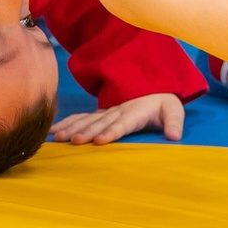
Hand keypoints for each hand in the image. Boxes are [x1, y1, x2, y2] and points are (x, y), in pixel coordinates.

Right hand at [49, 94, 184, 144]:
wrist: (152, 86)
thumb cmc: (163, 102)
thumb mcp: (173, 109)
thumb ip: (174, 122)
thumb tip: (174, 136)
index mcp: (135, 112)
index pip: (123, 123)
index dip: (111, 131)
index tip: (100, 140)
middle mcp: (118, 111)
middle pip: (100, 122)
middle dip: (86, 131)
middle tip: (73, 141)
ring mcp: (107, 112)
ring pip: (87, 119)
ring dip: (72, 127)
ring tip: (58, 137)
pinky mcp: (100, 114)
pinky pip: (81, 117)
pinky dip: (67, 122)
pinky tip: (53, 131)